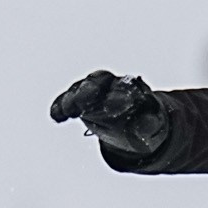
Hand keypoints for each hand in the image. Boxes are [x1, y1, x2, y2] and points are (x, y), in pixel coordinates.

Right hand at [49, 70, 168, 156]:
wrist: (136, 126)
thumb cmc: (146, 122)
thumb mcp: (152, 125)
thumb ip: (148, 123)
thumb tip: (148, 123)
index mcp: (131, 88)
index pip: (123, 87)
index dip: (118, 96)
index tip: (113, 104)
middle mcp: (109, 86)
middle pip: (97, 82)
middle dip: (88, 90)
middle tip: (82, 102)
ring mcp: (93, 92)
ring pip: (80, 90)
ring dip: (72, 99)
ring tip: (67, 111)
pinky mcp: (80, 102)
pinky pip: (66, 101)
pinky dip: (60, 106)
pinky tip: (56, 116)